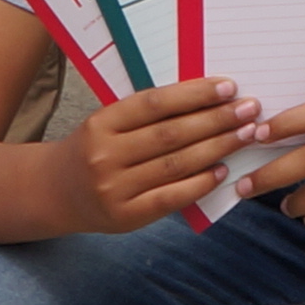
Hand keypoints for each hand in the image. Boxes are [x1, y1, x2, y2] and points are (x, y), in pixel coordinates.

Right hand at [70, 76, 257, 233]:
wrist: (55, 192)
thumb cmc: (94, 149)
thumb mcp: (108, 123)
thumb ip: (147, 114)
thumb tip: (208, 99)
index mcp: (101, 123)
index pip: (154, 103)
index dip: (194, 94)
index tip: (228, 87)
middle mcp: (104, 155)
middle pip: (171, 134)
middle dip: (217, 120)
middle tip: (250, 109)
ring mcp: (114, 188)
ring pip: (175, 164)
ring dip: (217, 148)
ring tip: (246, 134)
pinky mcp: (124, 217)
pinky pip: (170, 197)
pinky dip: (200, 183)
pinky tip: (222, 170)